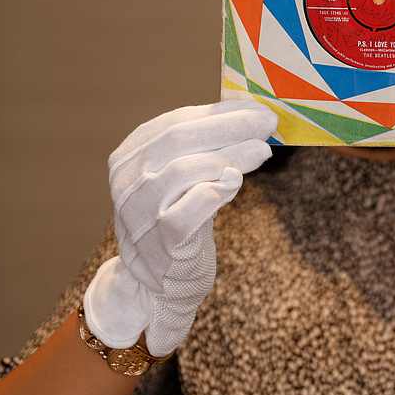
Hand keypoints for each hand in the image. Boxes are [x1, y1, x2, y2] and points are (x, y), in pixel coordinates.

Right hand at [83, 98, 276, 356]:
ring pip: (183, 171)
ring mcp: (139, 214)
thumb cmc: (179, 219)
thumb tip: (248, 112)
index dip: (220, 113)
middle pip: (179, 140)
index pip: (175, 122)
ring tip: (262, 151)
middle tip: (267, 123)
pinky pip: (188, 211)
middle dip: (230, 127)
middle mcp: (127, 182)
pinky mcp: (161, 245)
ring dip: (230, 156)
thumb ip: (205, 147)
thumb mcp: (182, 178)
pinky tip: (235, 182)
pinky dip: (214, 192)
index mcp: (129, 156)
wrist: (159, 284)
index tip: (258, 109)